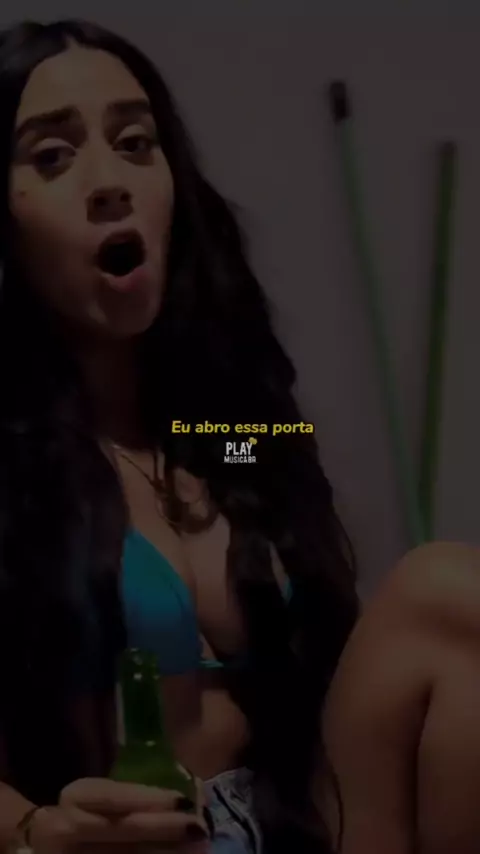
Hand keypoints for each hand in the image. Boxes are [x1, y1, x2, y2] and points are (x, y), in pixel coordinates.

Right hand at [27, 779, 208, 852]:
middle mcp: (67, 827)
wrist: (43, 846)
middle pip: (120, 829)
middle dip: (163, 829)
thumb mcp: (99, 796)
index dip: (149, 799)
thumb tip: (189, 799)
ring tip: (196, 850)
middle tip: (199, 828)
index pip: (113, 796)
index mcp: (76, 795)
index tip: (185, 801)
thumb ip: (134, 797)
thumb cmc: (85, 812)